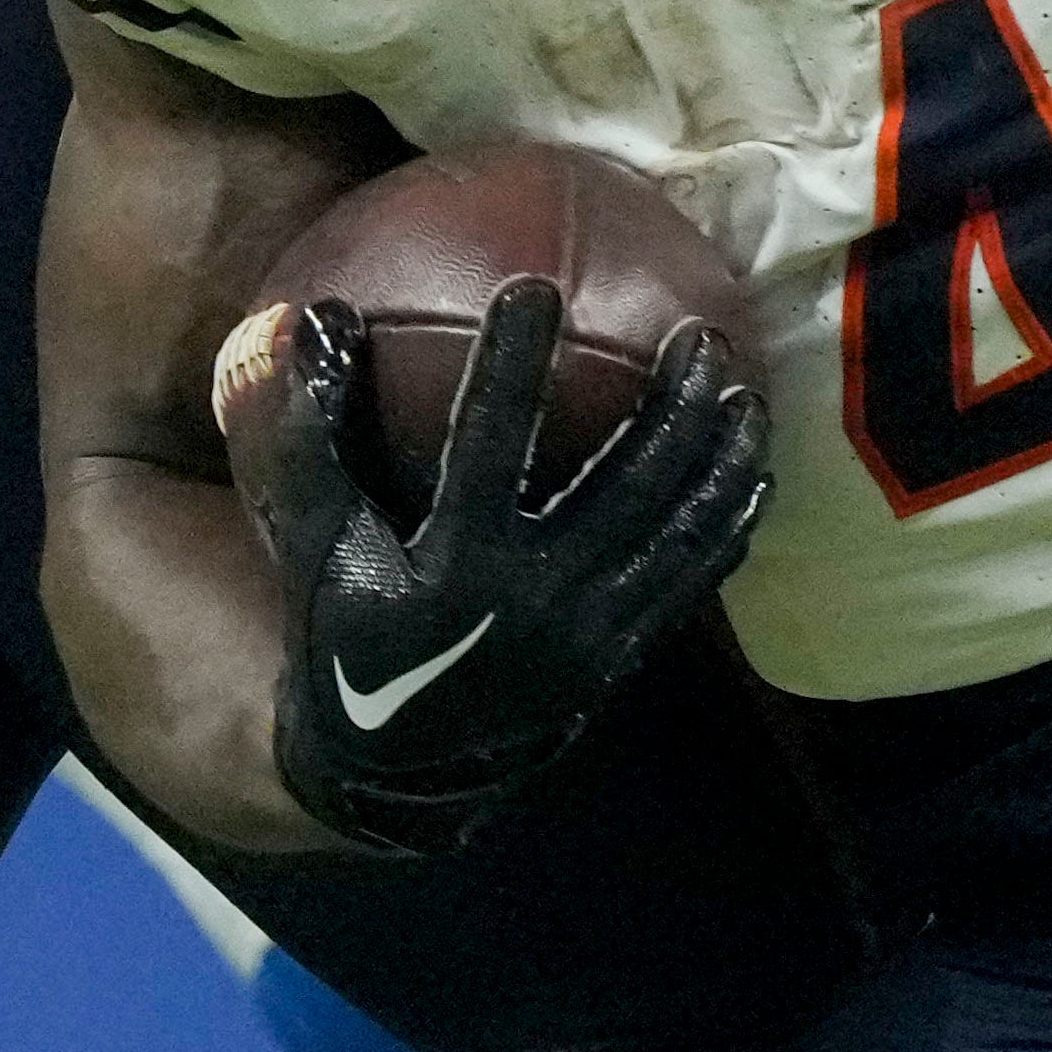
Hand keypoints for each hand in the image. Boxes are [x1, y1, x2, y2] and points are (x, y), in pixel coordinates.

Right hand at [225, 279, 776, 855]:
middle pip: (625, 487)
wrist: (395, 764)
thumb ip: (300, 435)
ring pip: (675, 532)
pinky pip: (689, 581)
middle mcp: (533, 598)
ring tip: (741, 387)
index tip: (533, 287)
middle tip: (701, 333)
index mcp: (454, 563)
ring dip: (717, 457)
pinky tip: (754, 472)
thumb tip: (298, 316)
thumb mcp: (312, 544)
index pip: (489, 444)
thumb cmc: (348, 632)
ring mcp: (588, 631)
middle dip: (670, 407)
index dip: (511, 366)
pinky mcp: (618, 654)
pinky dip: (725, 524)